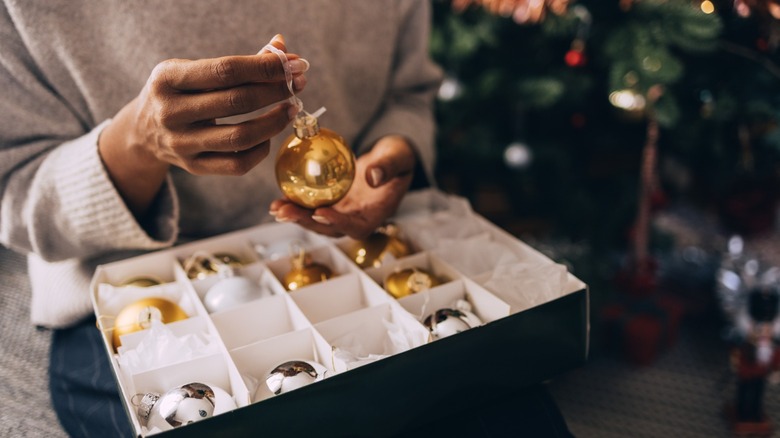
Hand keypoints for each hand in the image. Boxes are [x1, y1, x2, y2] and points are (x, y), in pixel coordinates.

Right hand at [100, 34, 307, 216]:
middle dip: (276, 91)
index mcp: (168, 78)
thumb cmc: (180, 92)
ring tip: (291, 109)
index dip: (265, 67)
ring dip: (275, 122)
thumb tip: (283, 50)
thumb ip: (239, 63)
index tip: (293, 65)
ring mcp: (181, 143)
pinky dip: (261, 149)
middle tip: (298, 84)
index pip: (226, 70)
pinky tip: (269, 135)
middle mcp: (171, 112)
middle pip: (237, 101)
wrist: (143, 131)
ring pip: (240, 137)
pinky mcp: (193, 167)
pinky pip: (237, 165)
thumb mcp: (196, 70)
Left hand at [270, 135, 416, 238]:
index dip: (338, 222)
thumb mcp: (399, 157)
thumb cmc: (398, 157)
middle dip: (306, 223)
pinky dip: (297, 204)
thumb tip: (372, 177)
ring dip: (296, 216)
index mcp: (377, 213)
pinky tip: (279, 198)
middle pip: (330, 227)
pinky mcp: (335, 205)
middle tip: (285, 213)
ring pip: (318, 220)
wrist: (391, 159)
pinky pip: (314, 207)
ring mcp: (345, 213)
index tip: (320, 213)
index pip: (357, 226)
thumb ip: (388, 167)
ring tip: (275, 208)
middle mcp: (358, 218)